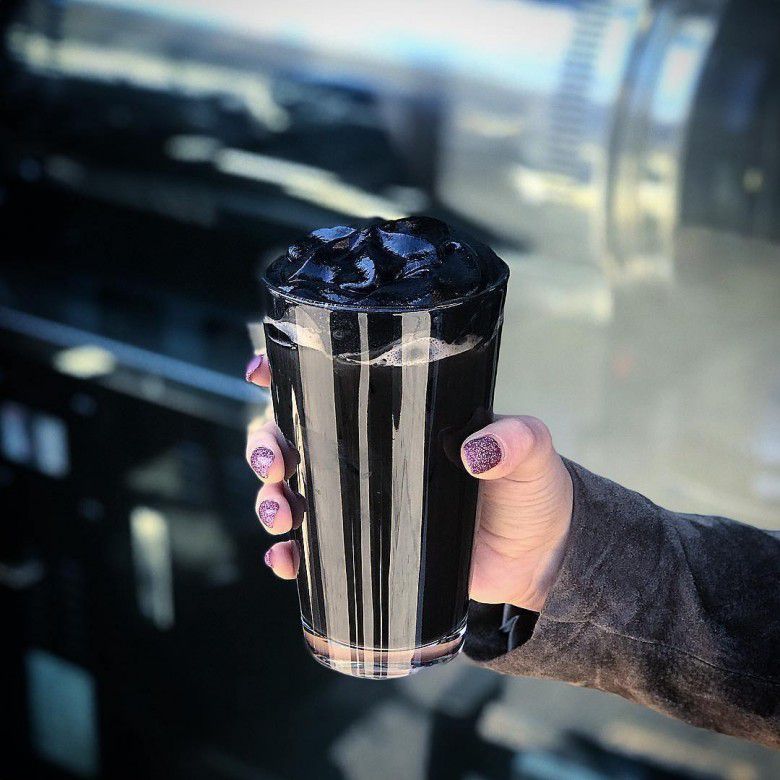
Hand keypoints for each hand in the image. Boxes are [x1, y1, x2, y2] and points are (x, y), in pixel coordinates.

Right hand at [245, 353, 572, 611]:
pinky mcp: (367, 551)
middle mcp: (368, 456)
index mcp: (396, 418)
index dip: (285, 376)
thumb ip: (515, 438)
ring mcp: (363, 505)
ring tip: (279, 512)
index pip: (333, 387)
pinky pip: (314, 552)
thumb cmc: (530, 489)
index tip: (258, 373)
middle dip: (265, 444)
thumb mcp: (529, 450)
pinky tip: (285, 560)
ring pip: (292, 492)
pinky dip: (289, 556)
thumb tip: (474, 450)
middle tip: (271, 460)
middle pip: (294, 438)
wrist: (538, 554)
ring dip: (269, 499)